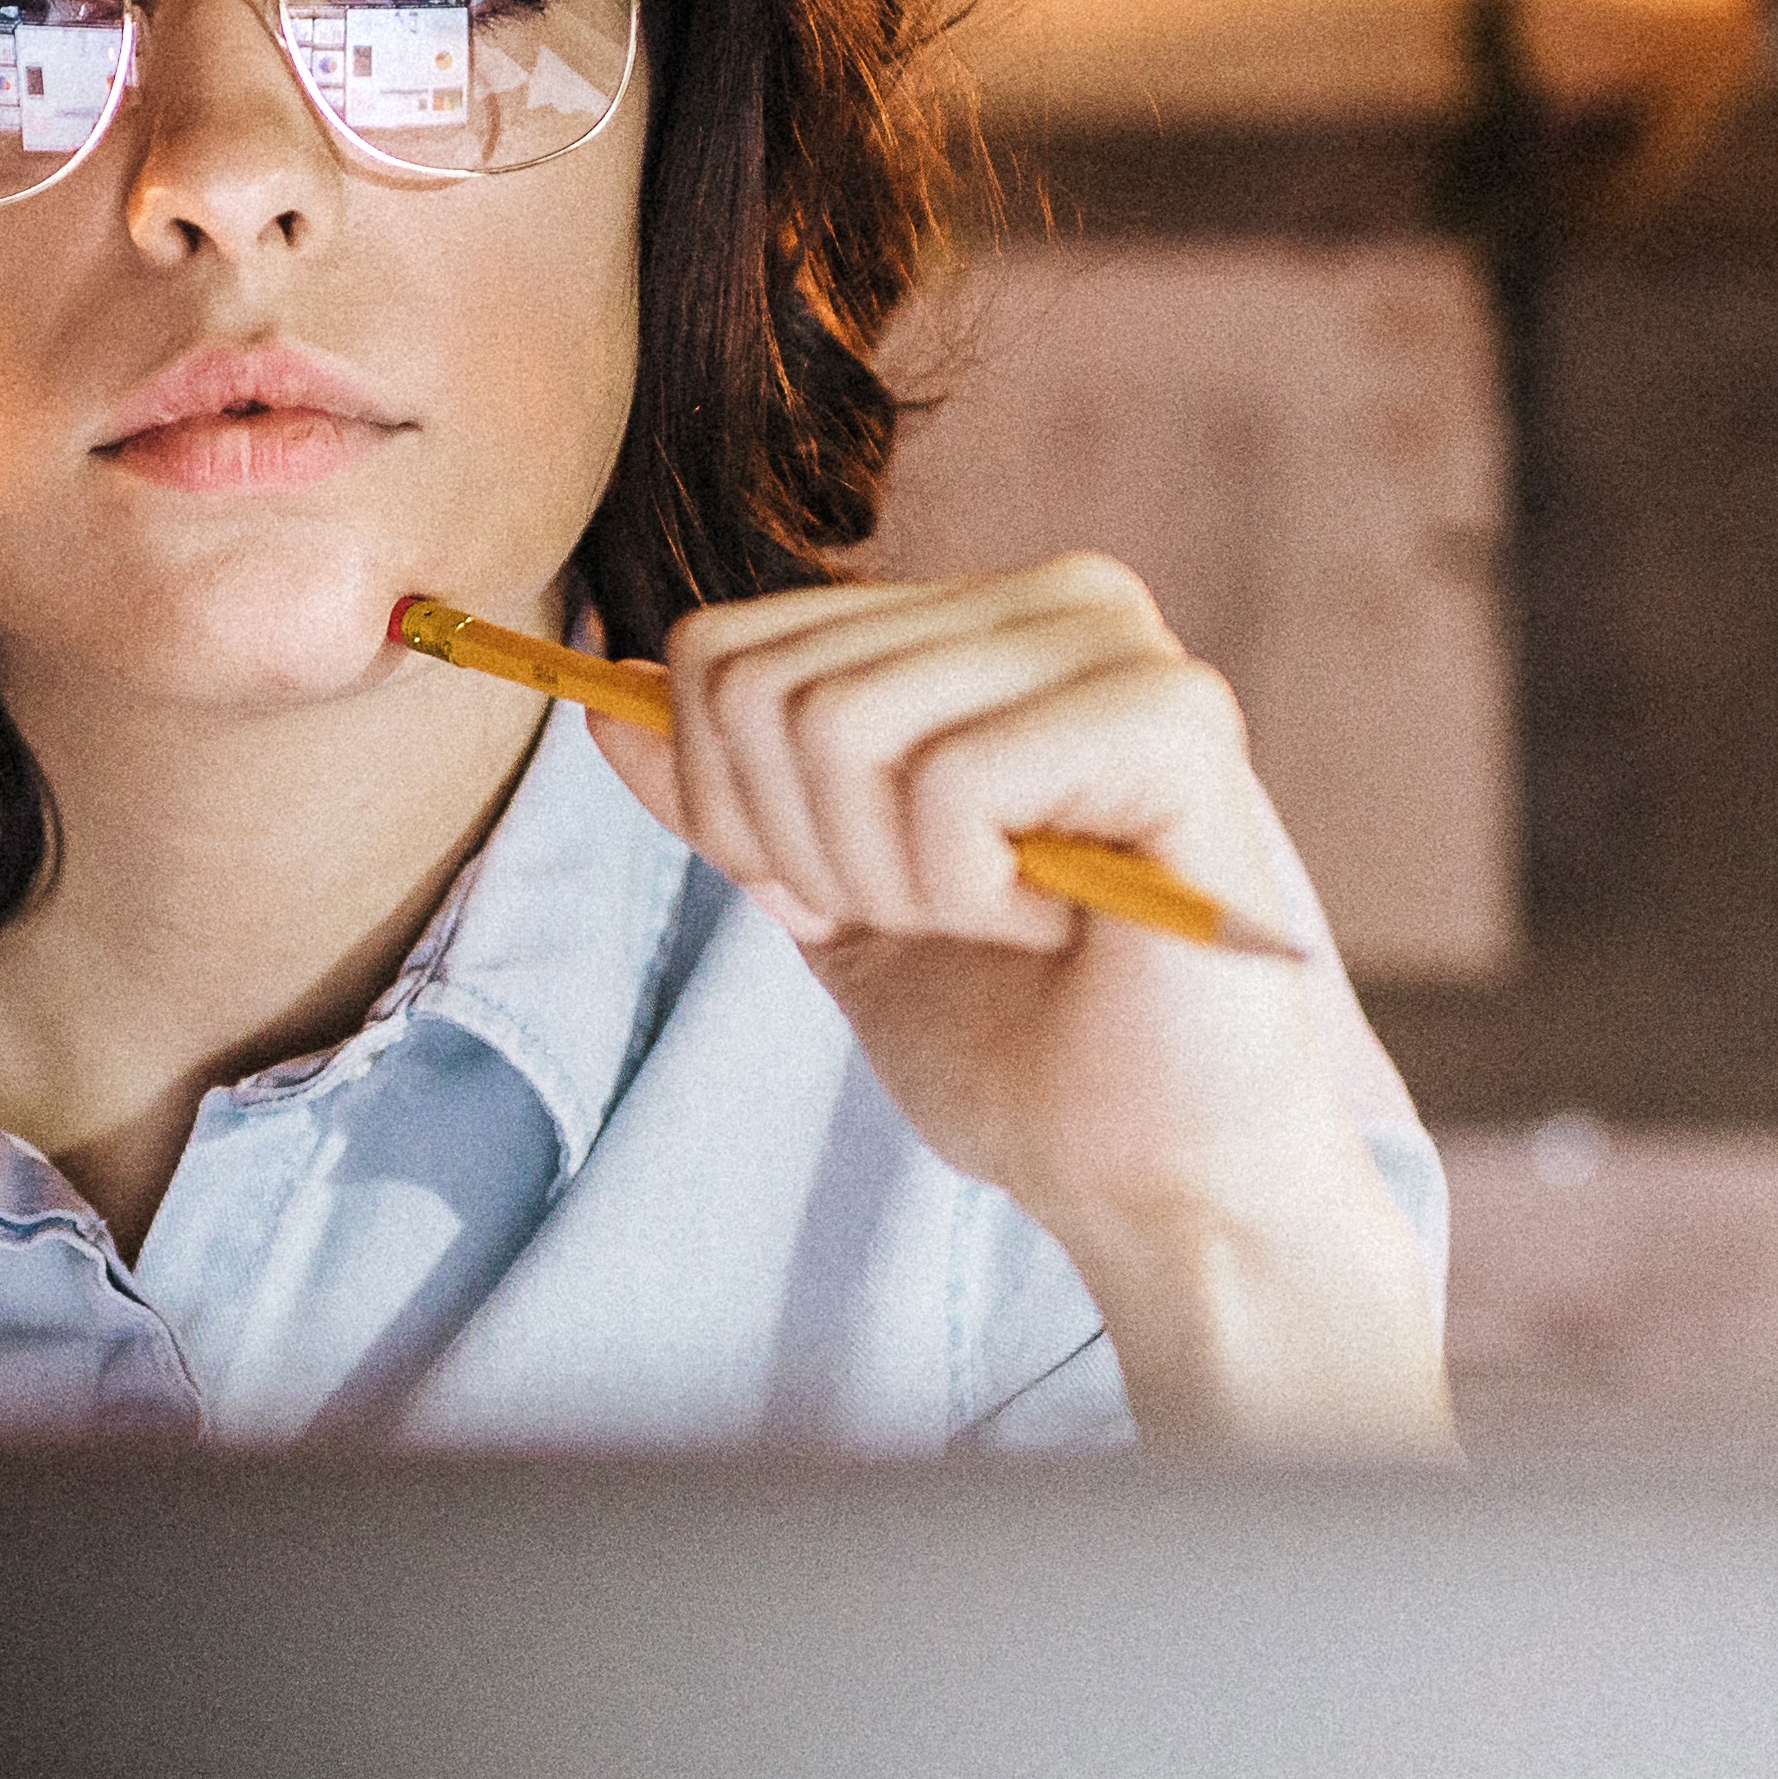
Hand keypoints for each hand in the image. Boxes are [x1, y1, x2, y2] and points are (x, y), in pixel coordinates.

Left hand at [581, 556, 1448, 1453]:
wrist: (1151, 1180)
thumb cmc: (1014, 1047)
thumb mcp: (825, 901)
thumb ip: (724, 791)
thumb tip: (605, 691)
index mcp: (982, 619)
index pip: (723, 649)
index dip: (731, 811)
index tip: (849, 896)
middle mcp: (1060, 598)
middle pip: (763, 683)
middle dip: (808, 852)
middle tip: (943, 920)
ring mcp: (1124, 647)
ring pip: (841, 722)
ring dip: (893, 881)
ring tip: (1008, 921)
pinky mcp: (1173, 720)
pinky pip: (950, 780)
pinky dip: (967, 891)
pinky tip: (1064, 922)